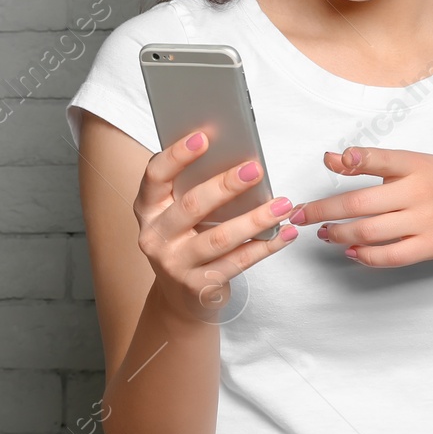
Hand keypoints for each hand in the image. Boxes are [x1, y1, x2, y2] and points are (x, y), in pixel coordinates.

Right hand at [134, 130, 300, 322]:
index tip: (203, 137)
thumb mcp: (177, 214)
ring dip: (255, 219)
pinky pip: (237, 263)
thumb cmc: (185, 240)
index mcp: (147, 208)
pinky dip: (265, 247)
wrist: (180, 296)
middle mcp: (155, 236)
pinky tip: (284, 233)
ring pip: (219, 238)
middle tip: (255, 169)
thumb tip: (234, 157)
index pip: (156, 176)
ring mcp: (174, 264)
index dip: (177, 155)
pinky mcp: (198, 286)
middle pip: (191, 206)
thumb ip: (193, 187)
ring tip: (282, 204)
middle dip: (226, 185)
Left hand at [285, 145, 432, 267]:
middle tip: (299, 213)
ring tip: (324, 232)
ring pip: (370, 231)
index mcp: (417, 165)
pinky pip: (390, 256)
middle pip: (361, 203)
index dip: (357, 159)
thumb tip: (333, 157)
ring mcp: (426, 221)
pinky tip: (350, 251)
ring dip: (339, 234)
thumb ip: (376, 161)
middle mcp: (420, 192)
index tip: (335, 161)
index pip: (382, 159)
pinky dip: (365, 255)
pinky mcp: (431, 246)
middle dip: (323, 210)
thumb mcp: (419, 163)